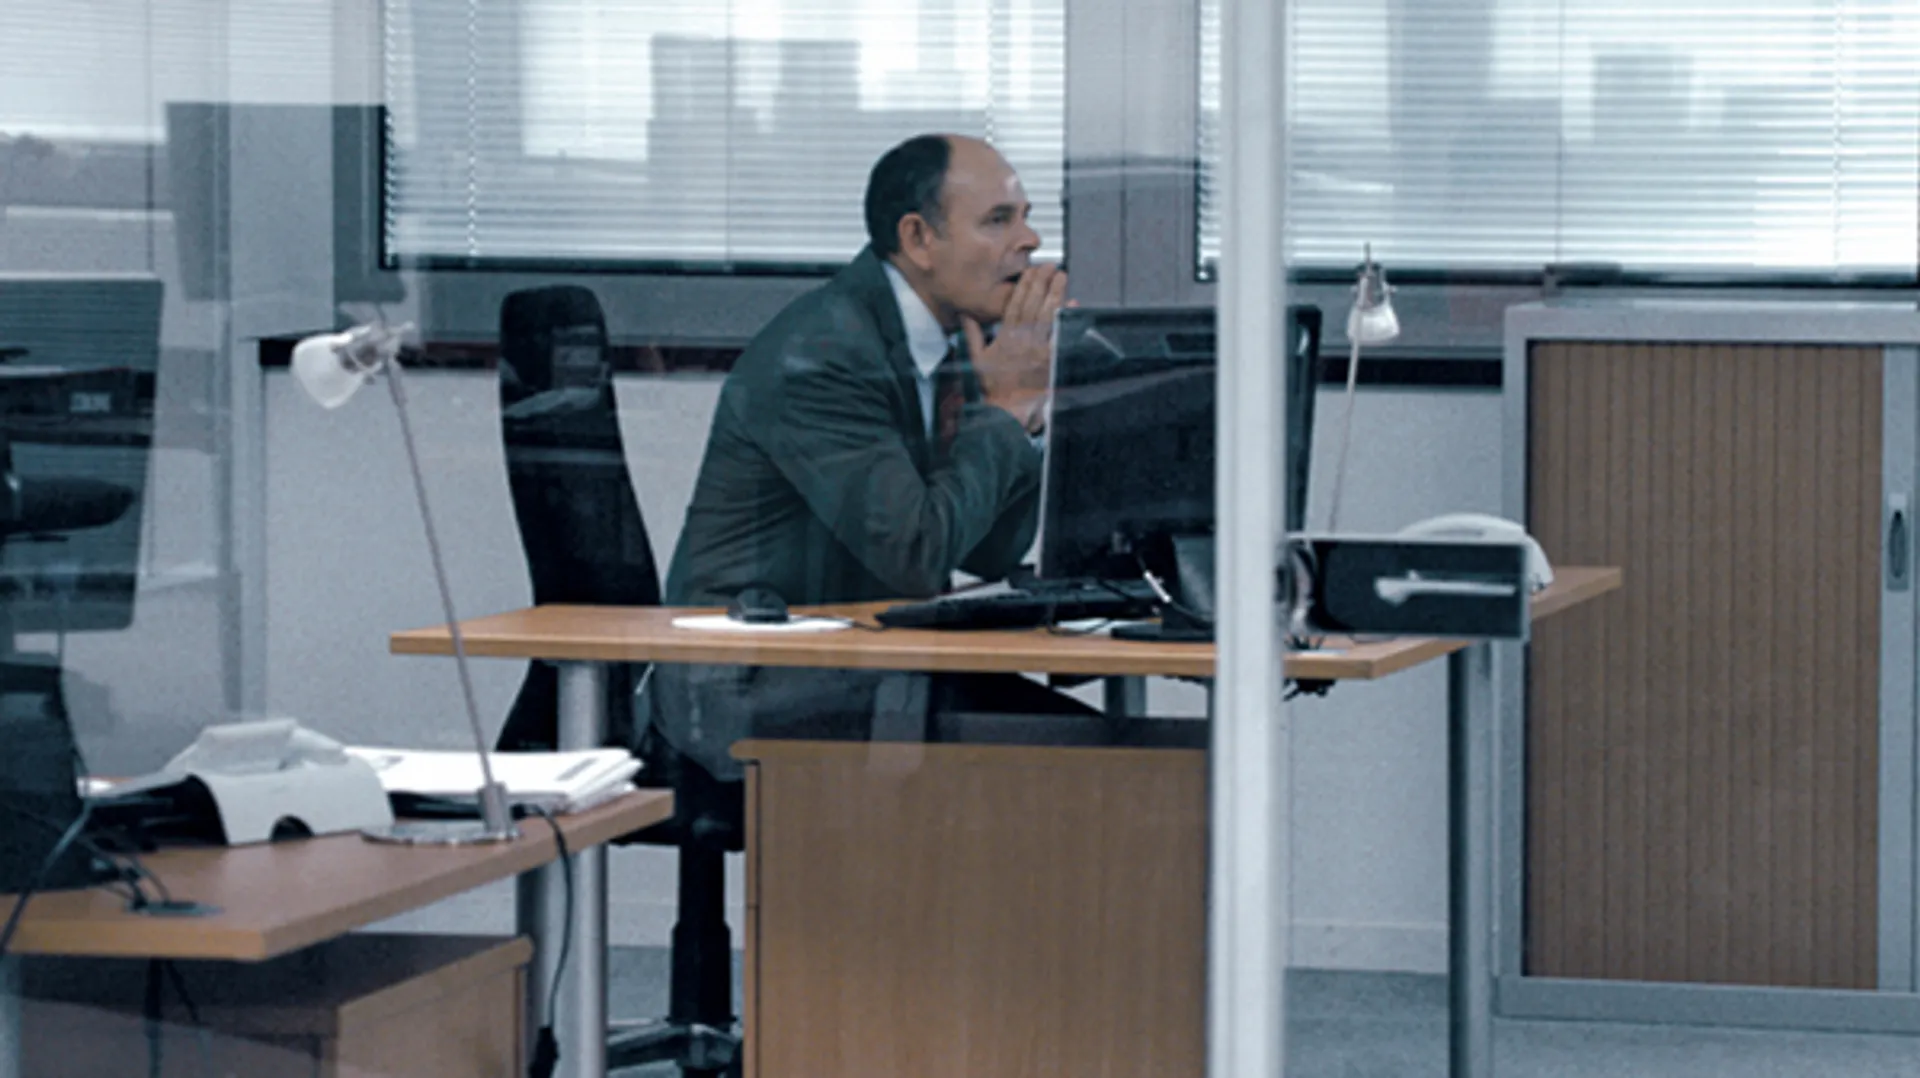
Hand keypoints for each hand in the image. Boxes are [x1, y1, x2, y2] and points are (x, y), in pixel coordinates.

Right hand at [961, 263, 1067, 431]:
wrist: (1007, 410)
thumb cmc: (993, 387)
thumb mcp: (977, 358)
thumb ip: (972, 333)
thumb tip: (965, 314)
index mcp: (1004, 336)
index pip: (1015, 304)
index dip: (1024, 285)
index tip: (1031, 271)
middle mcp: (1022, 339)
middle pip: (1033, 304)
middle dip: (1042, 283)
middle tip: (1051, 267)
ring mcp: (1037, 349)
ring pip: (1047, 315)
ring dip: (1055, 294)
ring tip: (1062, 278)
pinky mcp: (1050, 360)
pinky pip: (1060, 335)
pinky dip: (1065, 320)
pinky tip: (1072, 306)